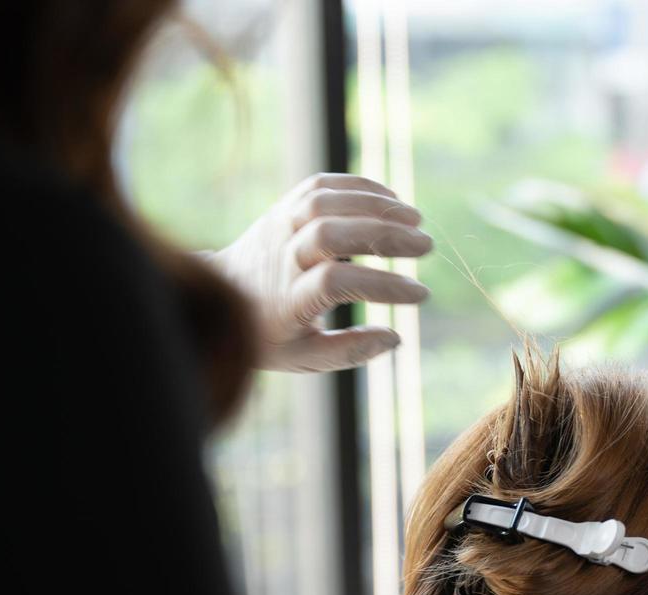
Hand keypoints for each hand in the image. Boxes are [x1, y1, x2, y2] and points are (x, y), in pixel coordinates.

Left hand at [211, 173, 432, 372]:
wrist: (220, 293)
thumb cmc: (268, 331)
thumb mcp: (304, 356)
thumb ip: (349, 351)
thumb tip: (395, 338)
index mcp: (285, 300)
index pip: (336, 284)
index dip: (381, 286)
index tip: (420, 294)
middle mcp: (280, 256)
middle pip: (330, 235)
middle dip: (384, 237)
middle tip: (426, 246)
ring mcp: (280, 225)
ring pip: (325, 202)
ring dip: (375, 206)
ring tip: (417, 220)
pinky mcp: (284, 206)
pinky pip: (321, 185)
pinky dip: (359, 186)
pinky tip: (392, 200)